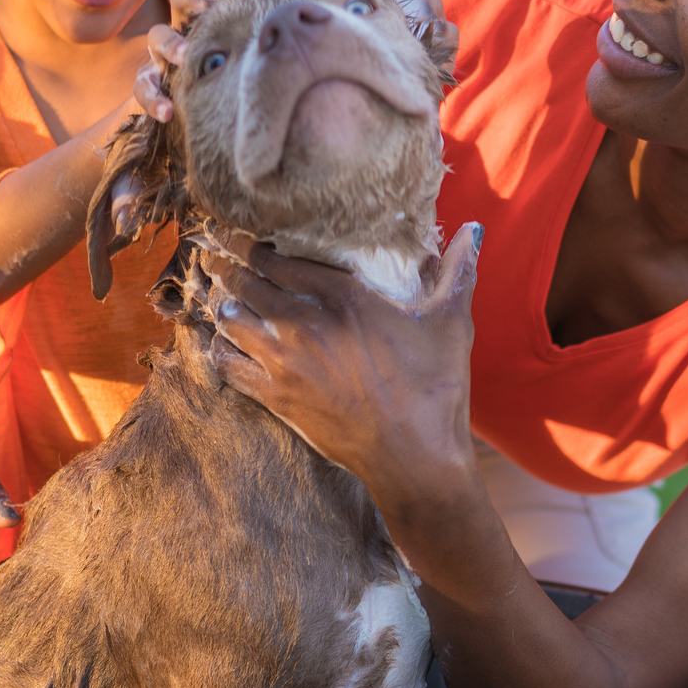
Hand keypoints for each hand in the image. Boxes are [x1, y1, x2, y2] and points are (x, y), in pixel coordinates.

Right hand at [138, 0, 269, 123]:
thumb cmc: (237, 73)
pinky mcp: (150, 81)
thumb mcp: (255, 50)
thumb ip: (274, 32)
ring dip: (171, 44)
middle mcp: (185, 24)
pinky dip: (153, 97)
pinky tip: (168, 112)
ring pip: (157, 36)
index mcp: (211, 11)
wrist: (195, 109)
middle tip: (211, 1)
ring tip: (184, 55)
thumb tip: (315, 17)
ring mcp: (164, 52)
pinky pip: (143, 86)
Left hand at [198, 226, 482, 506]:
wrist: (414, 457)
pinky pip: (227, 365)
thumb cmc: (435, 388)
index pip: (276, 257)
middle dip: (228, 267)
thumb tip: (472, 230)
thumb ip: (456, 272)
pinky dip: (220, 351)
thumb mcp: (451, 323)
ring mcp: (284, 362)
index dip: (251, 243)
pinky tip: (222, 345)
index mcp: (342, 296)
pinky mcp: (275, 397)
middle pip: (245, 282)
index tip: (240, 236)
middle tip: (215, 257)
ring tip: (221, 299)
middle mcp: (304, 322)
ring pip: (230, 319)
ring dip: (224, 306)